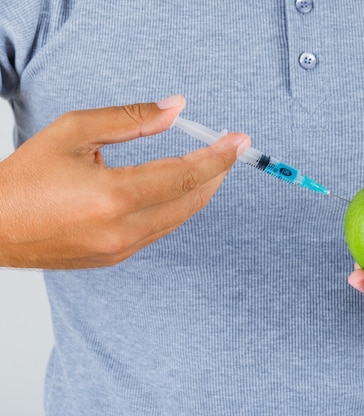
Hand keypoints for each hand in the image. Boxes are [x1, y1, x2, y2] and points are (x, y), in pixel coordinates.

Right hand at [0, 95, 249, 268]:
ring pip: (179, 218)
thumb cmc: (25, 178)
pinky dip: (175, 207)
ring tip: (210, 164)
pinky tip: (177, 189)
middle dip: (216, 173)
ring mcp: (121, 250)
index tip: (239, 142)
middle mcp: (122, 230)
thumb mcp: (74, 131)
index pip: (184, 176)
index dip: (217, 157)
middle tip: (230, 150)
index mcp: (112, 197)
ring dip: (199, 191)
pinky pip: (160, 230)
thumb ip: (131, 119)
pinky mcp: (116, 258)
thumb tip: (176, 109)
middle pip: (190, 201)